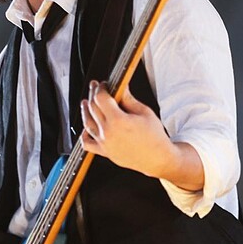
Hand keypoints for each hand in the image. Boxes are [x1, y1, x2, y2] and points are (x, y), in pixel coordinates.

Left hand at [79, 81, 203, 189]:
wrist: (158, 159)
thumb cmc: (155, 138)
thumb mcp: (144, 112)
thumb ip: (129, 99)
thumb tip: (121, 88)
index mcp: (118, 120)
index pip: (101, 98)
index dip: (101, 88)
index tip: (104, 84)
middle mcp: (108, 132)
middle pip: (92, 108)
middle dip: (93, 94)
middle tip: (95, 87)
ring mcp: (104, 143)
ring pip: (87, 124)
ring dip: (85, 111)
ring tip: (85, 103)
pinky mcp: (105, 152)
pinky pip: (87, 144)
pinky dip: (84, 135)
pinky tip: (85, 128)